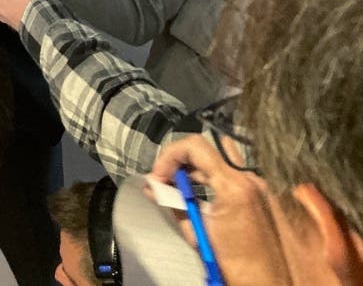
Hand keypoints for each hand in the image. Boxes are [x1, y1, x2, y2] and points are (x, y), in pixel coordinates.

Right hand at [149, 135, 290, 284]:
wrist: (266, 282)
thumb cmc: (238, 266)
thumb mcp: (197, 232)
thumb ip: (173, 202)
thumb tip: (153, 186)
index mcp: (234, 188)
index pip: (194, 146)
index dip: (169, 156)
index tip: (159, 174)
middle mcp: (250, 180)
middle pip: (205, 149)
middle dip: (178, 160)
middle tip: (165, 179)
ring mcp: (257, 185)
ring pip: (217, 157)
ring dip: (193, 166)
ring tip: (178, 186)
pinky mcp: (259, 193)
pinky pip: (229, 171)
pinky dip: (209, 175)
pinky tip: (198, 192)